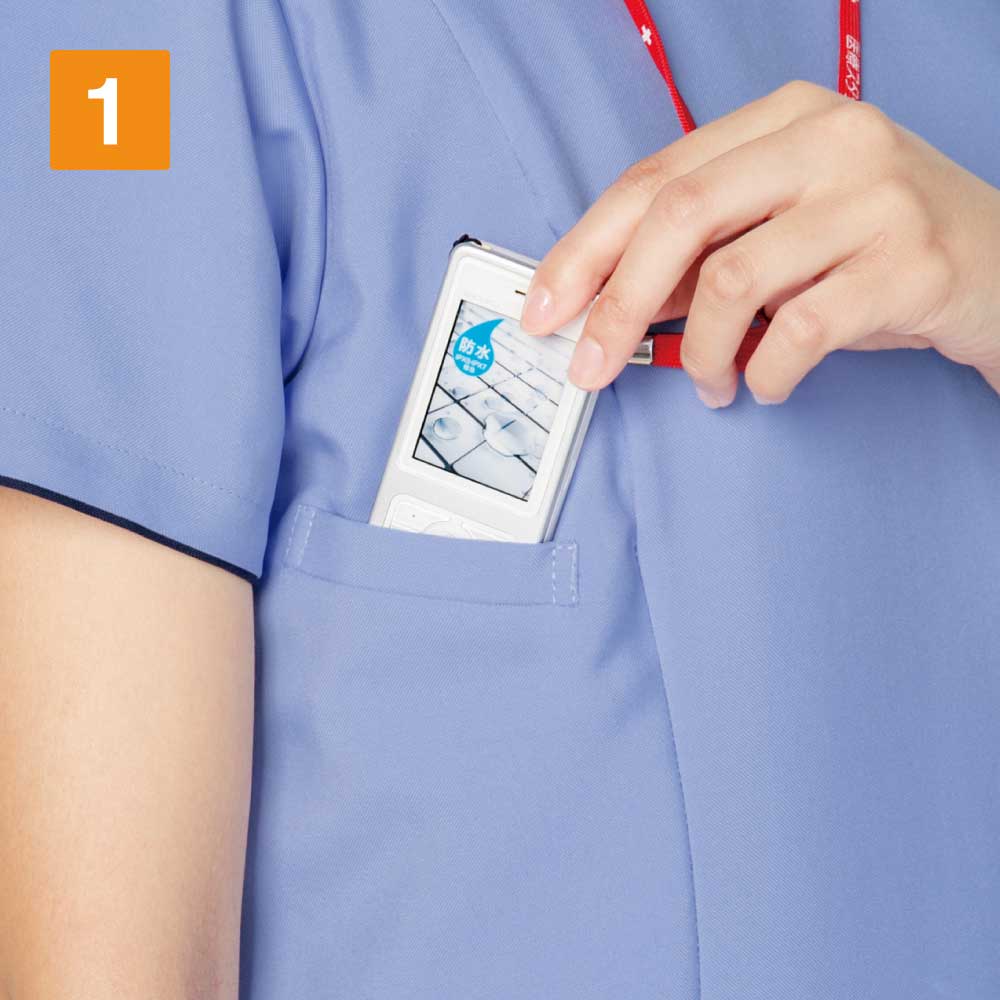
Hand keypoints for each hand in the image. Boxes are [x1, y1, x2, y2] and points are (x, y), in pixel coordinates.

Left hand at [520, 81, 999, 406]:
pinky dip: (765, 374)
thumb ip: (699, 255)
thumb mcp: (779, 233)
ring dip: (698, 354)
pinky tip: (767, 384)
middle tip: (589, 366)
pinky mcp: (910, 261)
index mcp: (782, 118)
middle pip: (679, 216)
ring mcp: (875, 195)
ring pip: (732, 281)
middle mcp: (828, 140)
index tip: (544, 307)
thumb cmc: (872, 250)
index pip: (654, 179)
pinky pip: (799, 331)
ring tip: (709, 384)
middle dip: (615, 304)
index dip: (585, 249)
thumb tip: (605, 305)